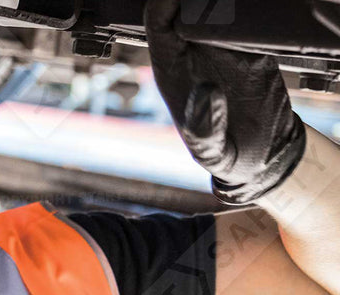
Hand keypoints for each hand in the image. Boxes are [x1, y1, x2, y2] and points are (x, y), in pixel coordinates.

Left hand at [144, 0, 306, 204]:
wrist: (262, 154)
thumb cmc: (223, 154)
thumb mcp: (210, 151)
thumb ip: (204, 128)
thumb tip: (206, 92)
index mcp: (172, 71)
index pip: (157, 25)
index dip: (164, 6)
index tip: (178, 1)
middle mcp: (194, 53)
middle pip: (184, 8)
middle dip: (194, 1)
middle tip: (215, 7)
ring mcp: (222, 47)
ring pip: (215, 8)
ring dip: (222, 5)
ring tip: (233, 14)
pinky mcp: (252, 46)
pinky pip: (247, 21)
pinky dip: (250, 16)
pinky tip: (253, 26)